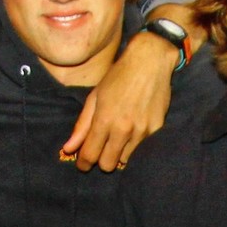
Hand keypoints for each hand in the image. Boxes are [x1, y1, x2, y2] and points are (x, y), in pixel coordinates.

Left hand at [61, 32, 174, 171]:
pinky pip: (141, 149)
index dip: (84, 164)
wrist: (150, 62)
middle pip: (108, 164)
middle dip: (101, 160)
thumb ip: (82, 126)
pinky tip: (132, 130)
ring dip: (118, 153)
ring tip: (118, 138)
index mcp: (104, 120)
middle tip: (100, 150)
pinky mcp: (156, 130)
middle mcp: (123, 129)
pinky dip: (134, 145)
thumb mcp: (94, 97)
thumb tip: (69, 148)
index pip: (90, 155)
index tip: (83, 164)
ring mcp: (142, 131)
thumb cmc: (118, 77)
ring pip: (125, 159)